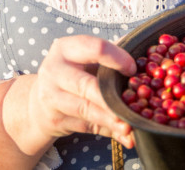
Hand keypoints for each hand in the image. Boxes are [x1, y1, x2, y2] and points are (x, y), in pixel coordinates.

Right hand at [21, 36, 136, 149]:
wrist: (38, 102)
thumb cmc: (71, 76)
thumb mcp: (84, 63)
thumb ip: (110, 62)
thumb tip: (146, 63)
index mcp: (65, 48)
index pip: (94, 48)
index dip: (117, 59)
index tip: (133, 70)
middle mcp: (54, 70)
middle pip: (86, 84)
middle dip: (111, 98)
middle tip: (132, 106)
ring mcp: (51, 96)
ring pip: (86, 108)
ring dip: (111, 119)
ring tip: (130, 127)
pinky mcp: (55, 120)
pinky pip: (87, 126)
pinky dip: (109, 131)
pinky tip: (126, 137)